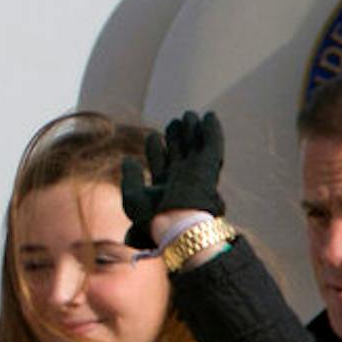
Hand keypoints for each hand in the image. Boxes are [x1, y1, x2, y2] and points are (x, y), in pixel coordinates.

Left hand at [119, 109, 225, 247]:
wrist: (176, 225)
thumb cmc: (153, 217)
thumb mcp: (133, 197)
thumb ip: (130, 177)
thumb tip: (128, 160)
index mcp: (164, 190)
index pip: (161, 164)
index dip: (156, 149)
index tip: (153, 137)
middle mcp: (181, 181)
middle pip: (179, 154)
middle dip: (176, 138)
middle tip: (173, 123)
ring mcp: (196, 173)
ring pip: (195, 147)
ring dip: (192, 131)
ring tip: (188, 115)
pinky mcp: (209, 167)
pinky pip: (212, 145)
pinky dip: (212, 130)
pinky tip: (209, 116)